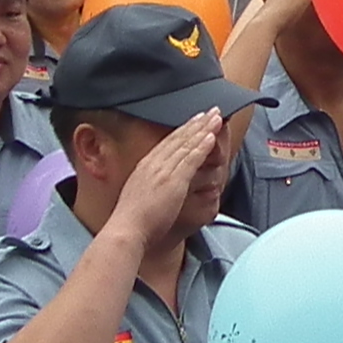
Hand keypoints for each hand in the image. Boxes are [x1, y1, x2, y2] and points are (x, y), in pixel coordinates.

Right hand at [99, 110, 224, 252]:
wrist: (126, 231)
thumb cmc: (131, 223)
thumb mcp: (138, 197)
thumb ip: (148, 189)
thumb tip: (154, 190)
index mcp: (144, 167)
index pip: (167, 143)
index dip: (182, 130)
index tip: (194, 120)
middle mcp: (153, 164)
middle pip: (178, 138)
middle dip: (195, 123)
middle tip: (210, 110)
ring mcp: (163, 171)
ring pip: (186, 144)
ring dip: (203, 129)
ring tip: (216, 117)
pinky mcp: (173, 181)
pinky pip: (191, 159)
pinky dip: (201, 145)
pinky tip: (211, 136)